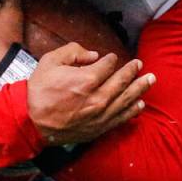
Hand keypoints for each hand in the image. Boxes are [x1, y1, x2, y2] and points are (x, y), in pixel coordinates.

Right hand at [26, 44, 153, 144]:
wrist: (31, 121)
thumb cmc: (39, 90)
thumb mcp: (50, 61)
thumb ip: (73, 52)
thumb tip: (93, 55)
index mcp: (86, 80)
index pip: (107, 66)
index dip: (111, 60)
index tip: (112, 57)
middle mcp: (97, 98)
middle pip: (122, 82)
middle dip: (133, 72)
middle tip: (140, 64)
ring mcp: (100, 115)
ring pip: (126, 100)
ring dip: (139, 89)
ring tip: (150, 80)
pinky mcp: (98, 128)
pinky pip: (120, 118)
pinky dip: (132, 111)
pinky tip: (140, 104)